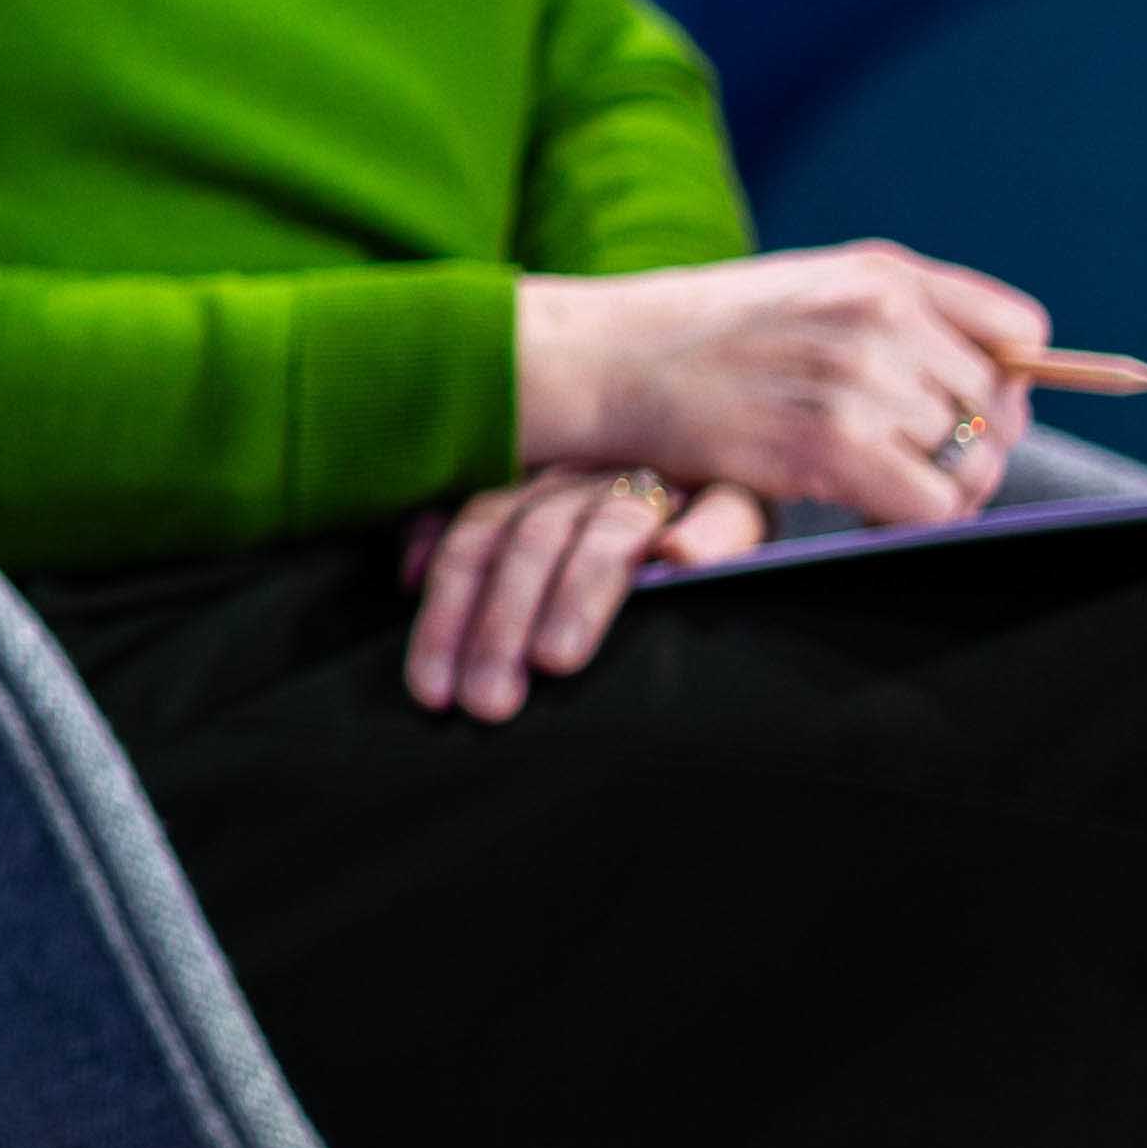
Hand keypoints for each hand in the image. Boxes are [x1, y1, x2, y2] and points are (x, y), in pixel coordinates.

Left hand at [395, 464, 774, 718]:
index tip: (431, 690)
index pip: (478, 538)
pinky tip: (683, 560)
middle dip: (500, 622)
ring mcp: (667, 483)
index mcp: (541, 486)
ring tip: (555, 655)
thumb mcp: (542, 532)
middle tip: (488, 699)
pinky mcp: (741, 497)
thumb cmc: (623, 531)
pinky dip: (705, 531)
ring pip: (610, 529)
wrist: (736, 448)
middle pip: (533, 539)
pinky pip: (727, 507)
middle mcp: (594, 476)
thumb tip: (405, 572)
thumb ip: (474, 545)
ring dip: (579, 590)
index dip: (447, 612)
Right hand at [510, 239, 1062, 533]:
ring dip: (939, 492)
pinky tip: (862, 513)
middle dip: (970, 450)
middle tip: (913, 471)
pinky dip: (909, 523)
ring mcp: (858, 379)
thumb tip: (1011, 381)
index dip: (1004, 380)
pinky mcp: (830, 444)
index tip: (961, 409)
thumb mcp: (811, 289)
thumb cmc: (705, 335)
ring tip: (879, 491)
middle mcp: (882, 316)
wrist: (606, 360)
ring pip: (971, 462)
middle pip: (1000, 408)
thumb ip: (902, 316)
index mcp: (884, 273)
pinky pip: (932, 506)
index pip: (1021, 331)